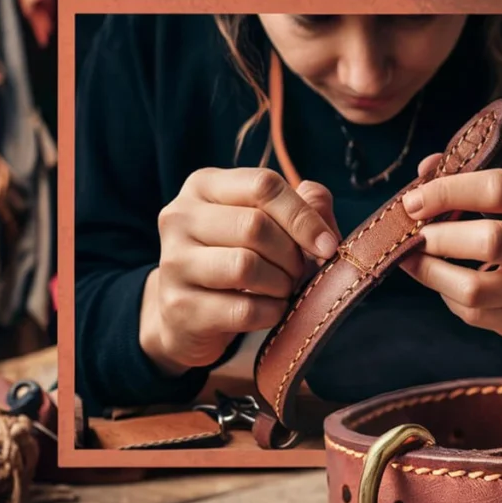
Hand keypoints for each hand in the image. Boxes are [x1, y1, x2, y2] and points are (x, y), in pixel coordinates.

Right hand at [140, 167, 341, 374]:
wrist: (186, 317)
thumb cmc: (236, 259)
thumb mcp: (266, 223)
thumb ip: (301, 205)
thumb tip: (318, 200)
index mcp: (203, 186)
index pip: (263, 185)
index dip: (303, 216)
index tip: (328, 245)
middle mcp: (180, 217)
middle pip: (255, 226)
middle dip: (291, 255)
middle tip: (299, 272)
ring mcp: (174, 263)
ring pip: (245, 266)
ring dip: (281, 283)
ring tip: (283, 289)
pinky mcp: (180, 307)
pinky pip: (242, 309)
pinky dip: (270, 312)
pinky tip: (271, 310)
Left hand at [398, 153, 501, 340]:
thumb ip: (468, 177)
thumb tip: (424, 169)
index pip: (498, 188)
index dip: (448, 191)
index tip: (413, 201)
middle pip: (490, 241)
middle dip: (439, 238)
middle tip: (415, 235)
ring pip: (474, 289)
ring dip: (431, 272)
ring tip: (414, 258)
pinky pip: (472, 313)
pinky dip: (446, 294)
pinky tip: (442, 280)